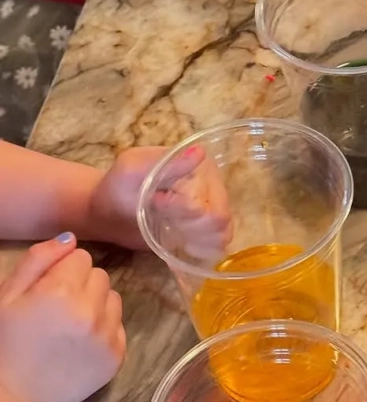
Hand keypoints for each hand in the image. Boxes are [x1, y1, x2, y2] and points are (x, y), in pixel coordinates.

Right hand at [0, 235, 125, 401]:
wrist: (13, 398)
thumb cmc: (4, 343)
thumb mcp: (6, 295)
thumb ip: (38, 260)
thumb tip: (71, 238)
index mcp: (61, 292)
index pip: (81, 256)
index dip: (62, 269)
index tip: (47, 287)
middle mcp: (92, 312)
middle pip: (101, 275)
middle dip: (81, 284)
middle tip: (57, 307)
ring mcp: (108, 337)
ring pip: (114, 298)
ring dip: (96, 304)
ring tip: (70, 324)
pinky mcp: (117, 357)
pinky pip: (119, 326)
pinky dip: (104, 328)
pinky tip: (80, 342)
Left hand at [88, 145, 231, 253]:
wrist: (108, 212)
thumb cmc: (117, 188)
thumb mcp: (133, 171)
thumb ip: (166, 164)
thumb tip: (200, 152)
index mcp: (200, 165)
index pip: (212, 199)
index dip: (185, 210)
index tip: (156, 204)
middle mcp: (212, 184)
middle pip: (220, 218)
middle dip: (192, 227)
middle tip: (162, 221)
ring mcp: (211, 207)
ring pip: (223, 232)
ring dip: (198, 240)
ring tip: (173, 233)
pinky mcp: (206, 227)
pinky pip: (220, 242)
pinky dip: (204, 248)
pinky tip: (184, 245)